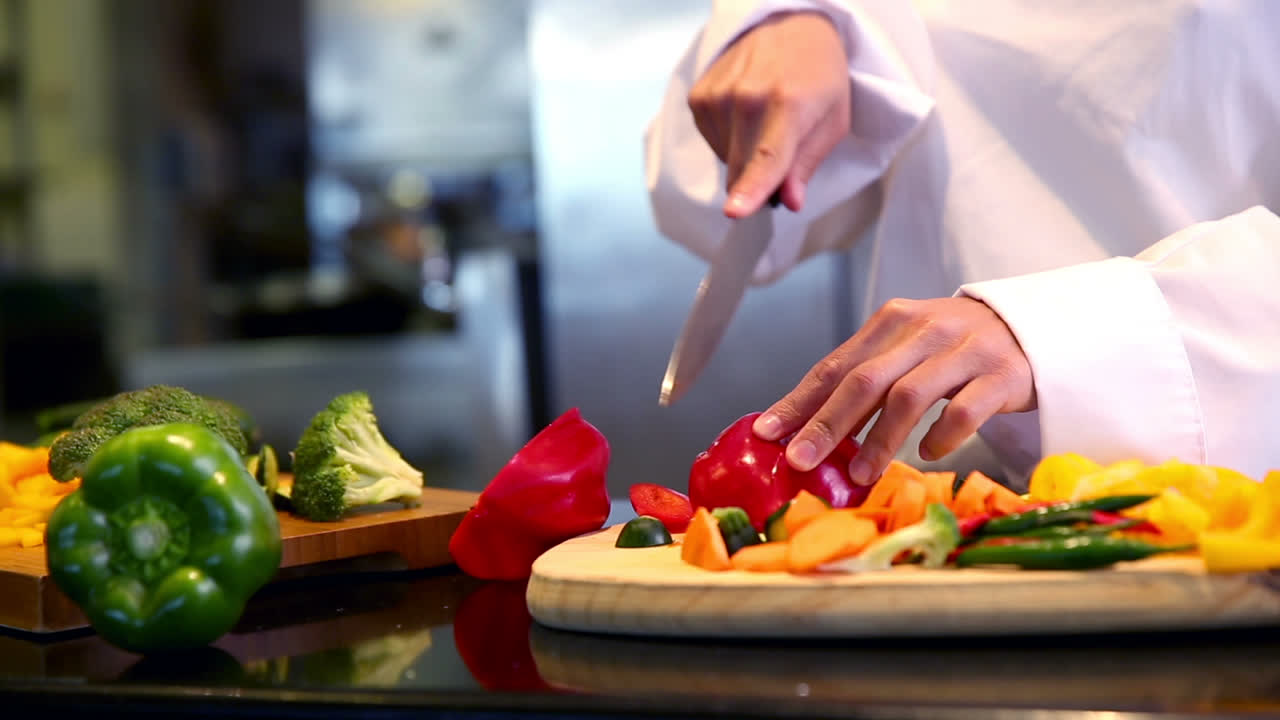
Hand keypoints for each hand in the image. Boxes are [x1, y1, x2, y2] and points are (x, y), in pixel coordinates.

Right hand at [688, 10, 849, 217]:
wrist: (789, 23)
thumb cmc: (817, 75)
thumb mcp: (833, 119)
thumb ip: (807, 164)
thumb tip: (788, 200)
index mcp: (788, 105)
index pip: (766, 157)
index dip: (751, 189)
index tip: (734, 212)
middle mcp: (746, 99)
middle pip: (740, 172)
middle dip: (759, 181)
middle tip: (784, 153)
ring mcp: (717, 96)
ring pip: (726, 162)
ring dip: (745, 155)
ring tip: (765, 118)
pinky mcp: (698, 97)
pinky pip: (713, 143)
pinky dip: (730, 139)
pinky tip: (745, 113)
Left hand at [752, 297, 1036, 485]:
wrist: (1032, 324)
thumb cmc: (955, 346)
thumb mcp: (908, 346)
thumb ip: (867, 375)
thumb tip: (809, 427)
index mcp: (891, 321)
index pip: (834, 366)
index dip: (798, 401)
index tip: (766, 433)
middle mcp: (924, 329)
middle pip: (864, 381)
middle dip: (827, 425)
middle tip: (801, 462)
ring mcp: (964, 350)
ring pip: (909, 396)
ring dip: (879, 440)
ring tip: (859, 475)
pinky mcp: (1002, 375)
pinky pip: (964, 410)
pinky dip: (941, 436)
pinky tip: (928, 453)